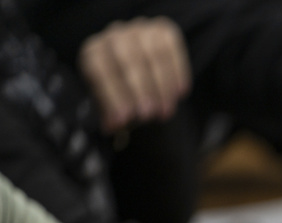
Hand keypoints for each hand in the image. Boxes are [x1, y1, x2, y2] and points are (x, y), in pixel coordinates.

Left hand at [78, 17, 190, 132]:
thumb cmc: (126, 92)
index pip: (99, 69)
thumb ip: (112, 112)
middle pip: (127, 57)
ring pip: (152, 53)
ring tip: (166, 112)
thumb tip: (112, 127)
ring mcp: (139, 30)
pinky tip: (181, 93)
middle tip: (148, 115)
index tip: (123, 120)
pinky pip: (171, 49)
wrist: (142, 73)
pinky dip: (177, 72)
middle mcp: (114, 36)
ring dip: (162, 85)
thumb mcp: (114, 102)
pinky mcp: (163, 31)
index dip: (111, 95)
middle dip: (139, 89)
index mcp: (93, 52)